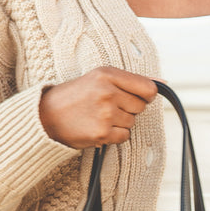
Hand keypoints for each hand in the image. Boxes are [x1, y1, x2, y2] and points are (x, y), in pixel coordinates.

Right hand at [39, 67, 157, 148]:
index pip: (148, 88)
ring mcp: (105, 113)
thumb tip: (163, 84)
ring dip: (120, 123)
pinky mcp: (102, 133)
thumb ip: (131, 81)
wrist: (45, 116)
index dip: (145, 95)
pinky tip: (98, 127)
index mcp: (107, 74)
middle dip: (128, 109)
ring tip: (99, 116)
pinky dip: (114, 135)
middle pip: (141, 106)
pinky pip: (124, 136)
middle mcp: (108, 92)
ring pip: (132, 122)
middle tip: (107, 107)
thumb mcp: (99, 78)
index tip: (134, 97)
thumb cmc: (73, 96)